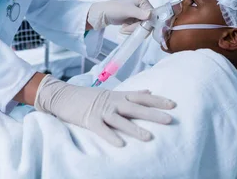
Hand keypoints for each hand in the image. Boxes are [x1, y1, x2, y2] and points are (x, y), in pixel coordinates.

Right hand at [34, 75, 175, 146]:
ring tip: (149, 138)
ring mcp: (100, 111)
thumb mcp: (111, 92)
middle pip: (136, 108)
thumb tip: (148, 92)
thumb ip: (130, 94)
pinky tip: (120, 145)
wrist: (63, 95)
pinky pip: (101, 129)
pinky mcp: (89, 120)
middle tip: (170, 119)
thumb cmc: (88, 96)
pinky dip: (111, 136)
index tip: (173, 105)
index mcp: (118, 95)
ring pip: (121, 120)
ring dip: (135, 129)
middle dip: (153, 113)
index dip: (157, 100)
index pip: (141, 97)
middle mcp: (112, 102)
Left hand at [87, 0, 153, 30]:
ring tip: (123, 28)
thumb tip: (150, 15)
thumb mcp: (126, 10)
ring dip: (132, 30)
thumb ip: (139, 13)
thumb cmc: (114, 9)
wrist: (103, 14)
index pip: (151, 15)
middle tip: (126, 28)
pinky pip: (138, 29)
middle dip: (136, 27)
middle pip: (148, 23)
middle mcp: (143, 7)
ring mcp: (139, 14)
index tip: (136, 26)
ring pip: (143, 27)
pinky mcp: (135, 20)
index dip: (145, 23)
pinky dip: (130, 30)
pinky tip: (124, 27)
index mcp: (143, 1)